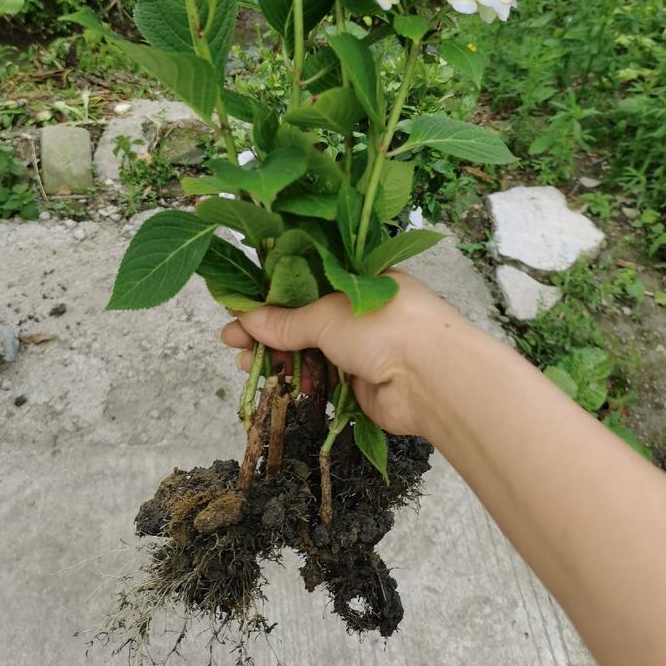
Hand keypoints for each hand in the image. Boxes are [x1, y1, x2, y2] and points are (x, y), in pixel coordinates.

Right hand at [220, 269, 470, 436]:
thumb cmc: (385, 327)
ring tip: (246, 364)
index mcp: (359, 280)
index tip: (241, 306)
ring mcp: (362, 350)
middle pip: (305, 320)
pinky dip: (301, 382)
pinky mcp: (361, 385)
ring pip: (310, 352)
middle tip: (232, 340)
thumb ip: (286, 321)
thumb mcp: (327, 314)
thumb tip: (247, 320)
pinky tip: (278, 385)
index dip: (273, 295)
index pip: (308, 283)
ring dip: (278, 359)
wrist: (433, 380)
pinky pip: (322, 381)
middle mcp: (361, 312)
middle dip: (268, 331)